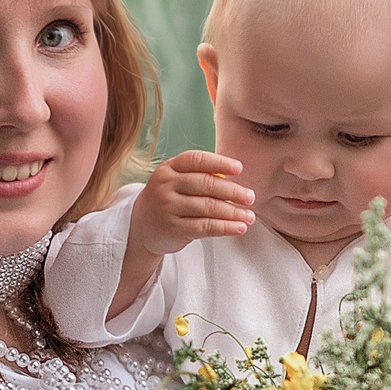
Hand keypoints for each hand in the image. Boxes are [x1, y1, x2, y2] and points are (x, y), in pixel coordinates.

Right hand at [135, 151, 254, 256]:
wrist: (140, 227)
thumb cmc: (167, 200)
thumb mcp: (175, 181)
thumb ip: (199, 175)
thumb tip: (233, 177)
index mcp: (169, 168)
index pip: (196, 160)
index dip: (219, 163)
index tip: (239, 169)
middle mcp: (166, 185)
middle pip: (205, 184)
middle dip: (232, 191)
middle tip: (250, 197)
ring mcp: (168, 207)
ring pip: (208, 207)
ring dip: (233, 212)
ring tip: (249, 216)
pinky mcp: (173, 229)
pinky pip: (205, 227)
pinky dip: (225, 228)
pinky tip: (239, 227)